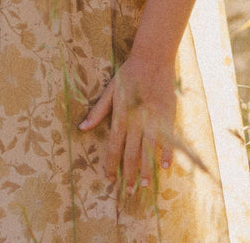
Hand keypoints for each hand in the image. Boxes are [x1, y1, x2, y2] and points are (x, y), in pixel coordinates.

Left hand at [78, 56, 177, 192]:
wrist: (152, 59)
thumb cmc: (128, 74)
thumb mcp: (109, 91)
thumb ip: (97, 111)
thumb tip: (81, 128)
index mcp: (121, 115)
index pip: (113, 146)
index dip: (111, 164)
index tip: (109, 178)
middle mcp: (136, 121)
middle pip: (131, 153)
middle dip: (128, 173)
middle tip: (128, 190)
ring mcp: (153, 119)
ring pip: (149, 151)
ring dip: (146, 169)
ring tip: (144, 185)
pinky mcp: (167, 116)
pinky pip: (167, 140)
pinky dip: (166, 154)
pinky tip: (164, 167)